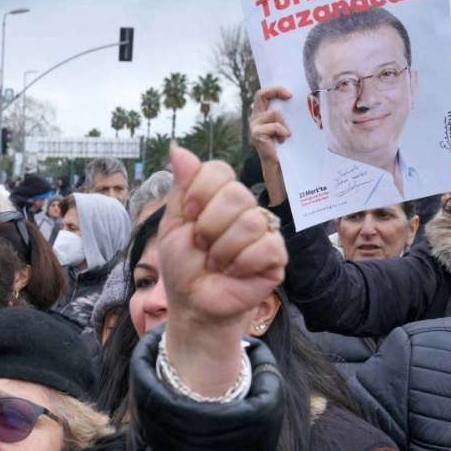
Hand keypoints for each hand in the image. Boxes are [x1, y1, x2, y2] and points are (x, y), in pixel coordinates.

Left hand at [157, 146, 287, 395]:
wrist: (192, 302)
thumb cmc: (183, 265)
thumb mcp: (173, 224)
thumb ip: (181, 187)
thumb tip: (178, 148)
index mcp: (219, 196)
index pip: (219, 170)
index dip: (199, 193)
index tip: (188, 217)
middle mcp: (245, 209)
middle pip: (236, 194)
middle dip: (209, 226)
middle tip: (202, 246)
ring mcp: (263, 231)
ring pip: (250, 222)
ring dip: (222, 250)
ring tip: (216, 263)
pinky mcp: (277, 256)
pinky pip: (266, 247)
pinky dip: (241, 263)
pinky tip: (233, 273)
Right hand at [249, 85, 292, 205]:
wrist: (279, 164)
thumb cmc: (285, 145)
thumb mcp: (285, 125)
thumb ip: (285, 113)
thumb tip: (297, 98)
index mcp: (260, 114)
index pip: (262, 94)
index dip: (275, 89)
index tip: (290, 94)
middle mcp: (255, 118)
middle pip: (261, 94)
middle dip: (276, 91)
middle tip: (290, 96)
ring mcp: (254, 126)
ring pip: (275, 112)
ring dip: (285, 124)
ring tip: (286, 135)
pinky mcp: (257, 133)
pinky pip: (275, 125)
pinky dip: (283, 132)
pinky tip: (283, 141)